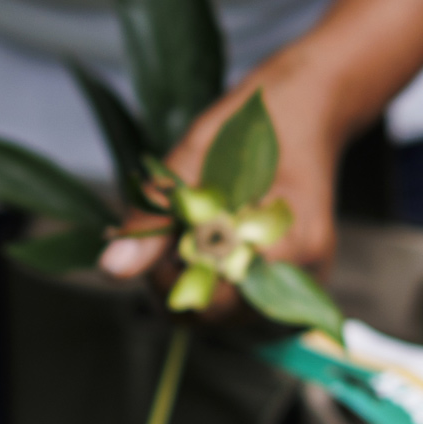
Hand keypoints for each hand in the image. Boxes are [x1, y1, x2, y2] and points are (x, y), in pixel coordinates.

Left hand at [95, 0, 422, 310]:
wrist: (309, 105)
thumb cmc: (259, 118)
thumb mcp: (194, 154)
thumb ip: (154, 214)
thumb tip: (112, 265)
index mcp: (294, 241)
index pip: (220, 297)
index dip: (174, 276)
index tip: (155, 241)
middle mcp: (308, 274)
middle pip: (221, 318)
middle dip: (176, 284)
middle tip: (158, 237)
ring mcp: (305, 282)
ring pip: (226, 318)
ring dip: (189, 285)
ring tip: (180, 237)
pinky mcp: (293, 282)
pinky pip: (239, 304)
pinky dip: (209, 281)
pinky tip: (201, 247)